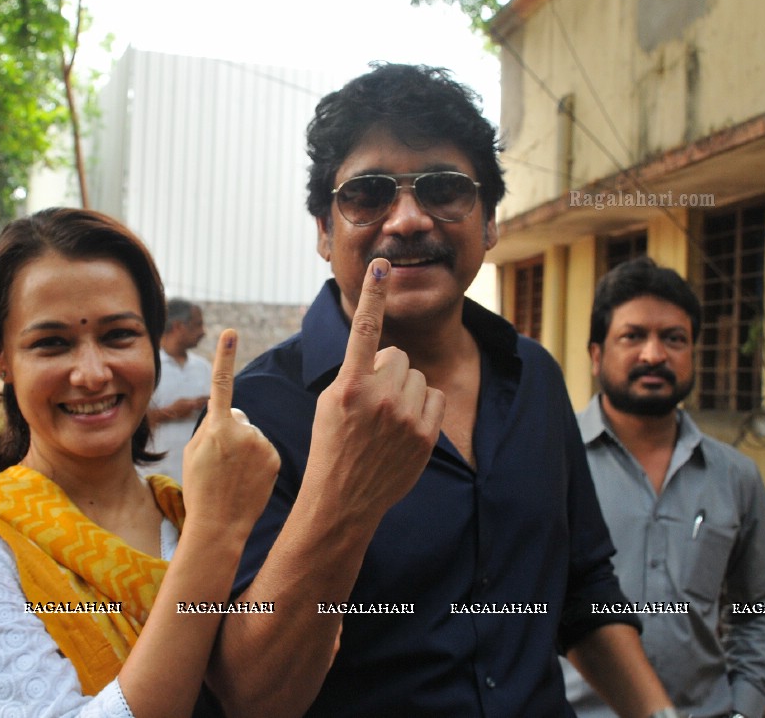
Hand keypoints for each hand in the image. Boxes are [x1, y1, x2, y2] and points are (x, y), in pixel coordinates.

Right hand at [181, 330, 279, 538]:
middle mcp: (242, 431)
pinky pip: (265, 449)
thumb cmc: (200, 488)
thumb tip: (232, 413)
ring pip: (252, 435)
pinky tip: (248, 480)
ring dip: (245, 449)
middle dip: (231, 432)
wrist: (219, 525)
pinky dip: (258, 460)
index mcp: (216, 428)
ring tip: (234, 476)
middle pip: (238, 418)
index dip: (225, 357)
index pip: (220, 385)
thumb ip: (211, 426)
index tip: (231, 332)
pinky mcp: (275, 457)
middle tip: (221, 463)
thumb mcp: (193, 453)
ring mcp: (262, 444)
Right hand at [306, 258, 444, 522]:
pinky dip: (422, 407)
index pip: (364, 330)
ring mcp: (405, 417)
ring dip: (405, 389)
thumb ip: (357, 372)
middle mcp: (380, 397)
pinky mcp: (425, 435)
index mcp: (349, 385)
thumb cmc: (332, 445)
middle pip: (398, 356)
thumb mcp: (331, 402)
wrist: (343, 499)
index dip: (373, 294)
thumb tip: (386, 352)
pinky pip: (433, 397)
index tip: (382, 264)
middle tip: (370, 399)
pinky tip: (404, 427)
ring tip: (385, 417)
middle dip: (388, 370)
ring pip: (416, 376)